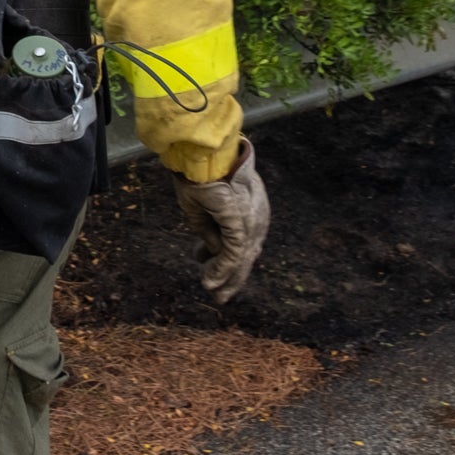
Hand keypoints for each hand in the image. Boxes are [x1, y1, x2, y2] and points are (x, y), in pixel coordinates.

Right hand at [172, 136, 270, 303]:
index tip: (210, 268)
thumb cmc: (198, 175)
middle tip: (220, 295)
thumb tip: (211, 251)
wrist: (201, 157)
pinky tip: (210, 282)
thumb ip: (208, 230)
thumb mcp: (201, 210)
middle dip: (233, 276)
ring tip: (216, 296)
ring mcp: (251, 221)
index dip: (226, 259)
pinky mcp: (242, 225)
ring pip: (242, 259)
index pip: (242, 240)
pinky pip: (233, 255)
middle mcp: (256, 216)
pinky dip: (222, 271)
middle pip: (247, 254)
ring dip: (228, 279)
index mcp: (249, 207)